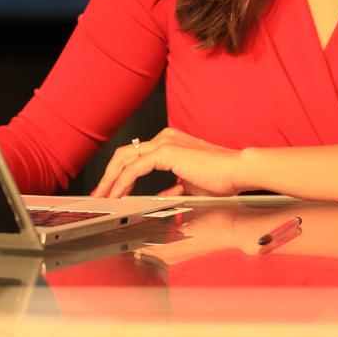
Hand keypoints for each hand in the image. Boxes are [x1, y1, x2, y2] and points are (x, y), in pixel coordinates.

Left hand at [92, 127, 243, 198]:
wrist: (238, 171)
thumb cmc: (222, 178)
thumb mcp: (190, 185)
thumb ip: (173, 188)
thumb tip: (162, 197)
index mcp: (170, 143)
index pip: (136, 156)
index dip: (120, 174)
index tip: (112, 192)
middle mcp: (164, 138)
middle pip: (124, 155)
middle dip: (108, 176)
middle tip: (99, 195)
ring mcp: (164, 143)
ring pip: (124, 160)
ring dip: (110, 181)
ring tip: (103, 198)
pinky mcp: (166, 152)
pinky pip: (134, 169)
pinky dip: (122, 183)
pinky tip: (118, 196)